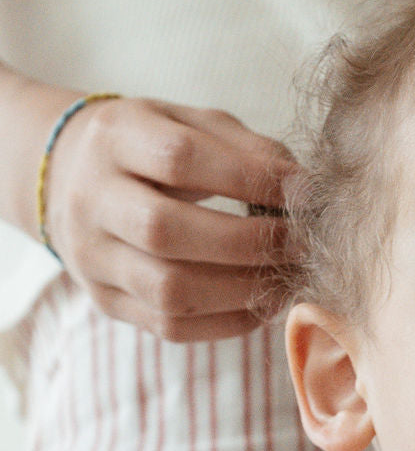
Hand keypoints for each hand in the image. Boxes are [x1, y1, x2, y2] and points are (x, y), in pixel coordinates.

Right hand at [42, 96, 298, 340]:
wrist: (73, 180)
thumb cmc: (154, 149)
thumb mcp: (192, 124)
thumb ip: (247, 148)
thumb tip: (304, 190)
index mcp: (114, 137)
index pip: (179, 157)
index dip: (248, 178)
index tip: (302, 194)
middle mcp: (91, 198)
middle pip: (166, 231)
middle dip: (247, 242)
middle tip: (298, 244)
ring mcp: (92, 256)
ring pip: (169, 290)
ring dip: (241, 290)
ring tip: (285, 278)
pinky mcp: (106, 301)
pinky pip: (171, 326)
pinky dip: (227, 322)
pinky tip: (261, 304)